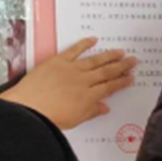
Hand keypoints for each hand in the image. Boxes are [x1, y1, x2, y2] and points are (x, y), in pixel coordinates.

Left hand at [0, 39, 135, 129]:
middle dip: (122, 66)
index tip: (130, 78)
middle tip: (133, 61)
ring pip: (95, 60)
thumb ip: (91, 111)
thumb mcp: (75, 119)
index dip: (122, 82)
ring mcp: (71, 69)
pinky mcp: (57, 61)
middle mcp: (84, 81)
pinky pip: (74, 50)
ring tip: (120, 51)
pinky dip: (84, 44)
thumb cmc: (50, 118)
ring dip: (109, 55)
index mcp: (90, 96)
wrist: (28, 110)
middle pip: (107, 72)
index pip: (111, 87)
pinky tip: (93, 40)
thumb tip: (104, 108)